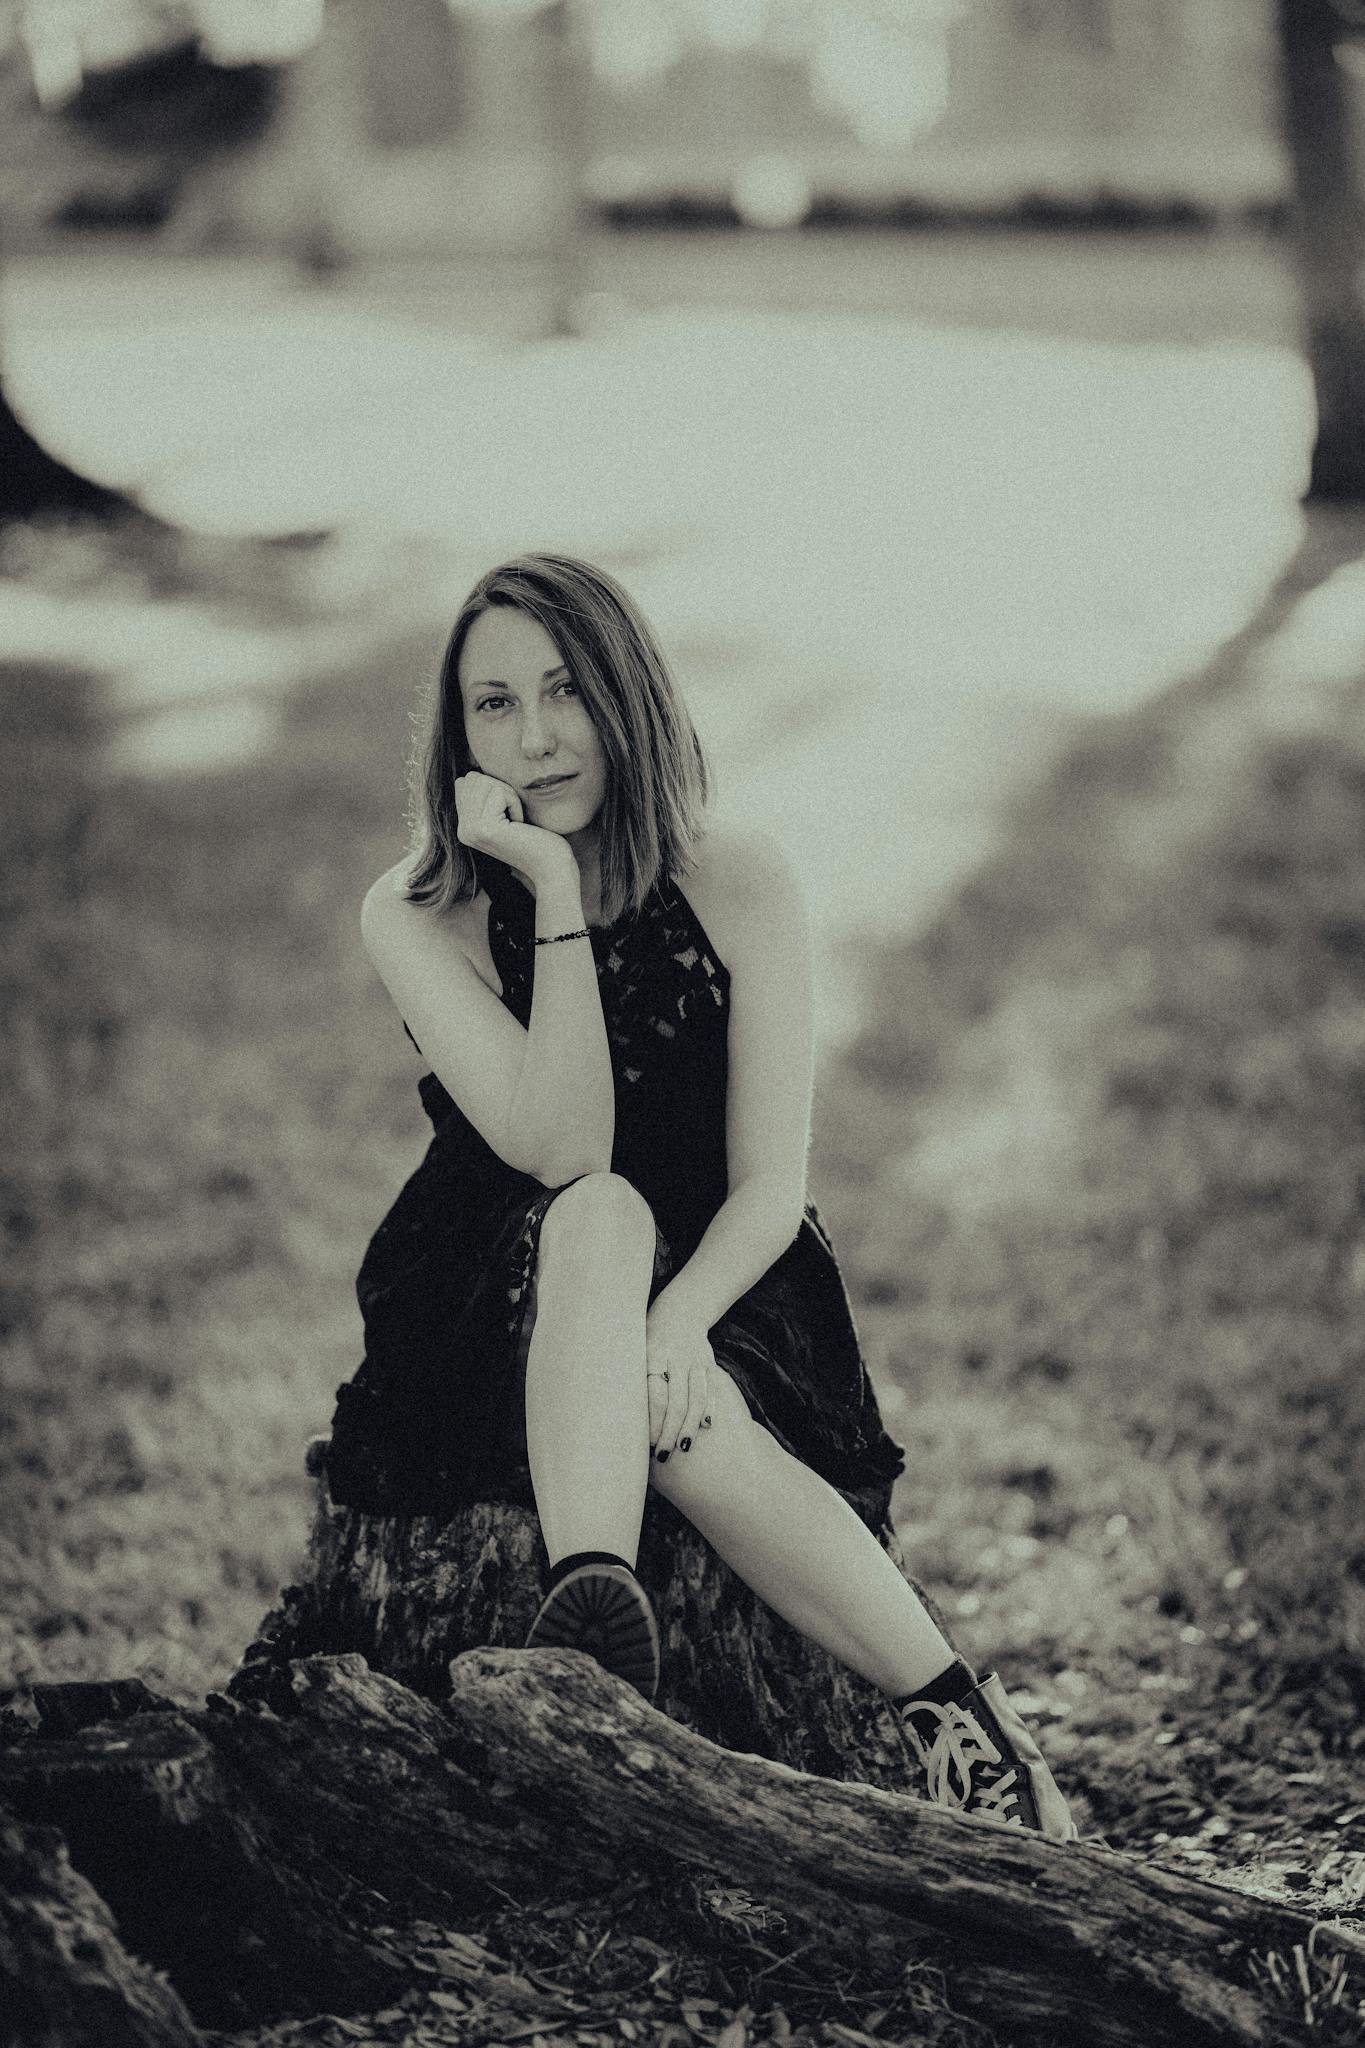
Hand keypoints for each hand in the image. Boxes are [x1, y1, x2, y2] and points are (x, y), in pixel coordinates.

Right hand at [454, 770, 576, 886]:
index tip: (507, 814)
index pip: (466, 781)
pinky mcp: (485, 828)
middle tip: (514, 818)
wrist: (551, 866)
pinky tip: (519, 825)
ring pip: (486, 782)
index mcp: (464, 827)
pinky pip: (499, 792)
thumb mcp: (503, 813)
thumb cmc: (535, 836)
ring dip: (509, 796)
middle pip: (474, 779)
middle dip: (502, 790)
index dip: (494, 788)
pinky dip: (515, 803)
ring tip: (516, 822)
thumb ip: (483, 797)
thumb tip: (469, 773)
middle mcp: (462, 830)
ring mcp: (470, 830)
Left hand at [644, 1292, 715, 1460]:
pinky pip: (710, 1389)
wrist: (682, 1308)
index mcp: (650, 1355)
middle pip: (675, 1401)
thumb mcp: (634, 1348)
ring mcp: (693, 1360)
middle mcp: (674, 1357)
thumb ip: (630, 1377)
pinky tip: (706, 1427)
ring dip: (690, 1425)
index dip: (651, 1422)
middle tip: (662, 1455)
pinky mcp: (708, 1362)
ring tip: (685, 1448)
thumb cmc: (648, 1336)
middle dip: (668, 1431)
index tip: (644, 1444)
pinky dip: (710, 1408)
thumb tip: (612, 1414)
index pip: (653, 1395)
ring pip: (696, 1397)